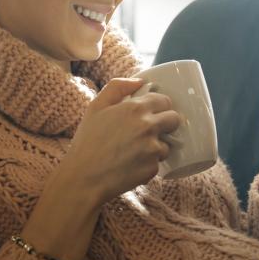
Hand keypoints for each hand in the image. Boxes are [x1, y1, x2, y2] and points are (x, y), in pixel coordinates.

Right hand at [62, 77, 181, 208]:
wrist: (83, 178)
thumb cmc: (87, 142)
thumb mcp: (95, 107)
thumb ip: (117, 87)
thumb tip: (139, 81)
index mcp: (135, 108)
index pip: (165, 101)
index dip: (159, 106)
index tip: (152, 113)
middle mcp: (148, 127)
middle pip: (174, 120)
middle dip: (165, 124)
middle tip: (148, 131)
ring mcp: (152, 149)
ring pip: (167, 144)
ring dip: (156, 146)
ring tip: (134, 151)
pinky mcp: (153, 168)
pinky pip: (158, 163)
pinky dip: (148, 163)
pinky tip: (131, 164)